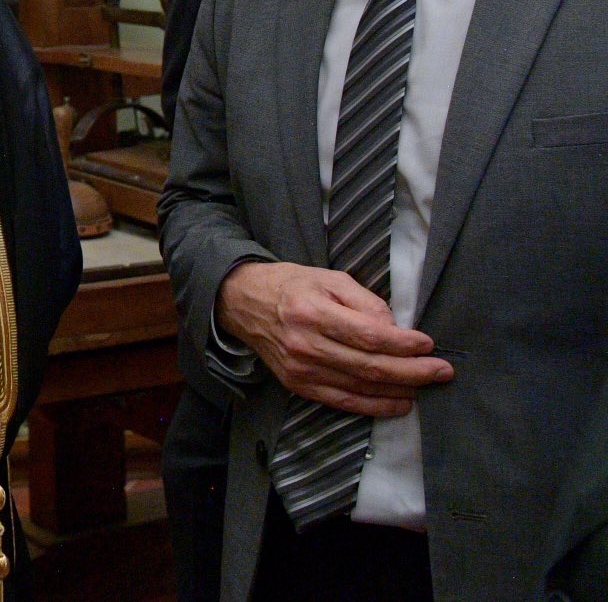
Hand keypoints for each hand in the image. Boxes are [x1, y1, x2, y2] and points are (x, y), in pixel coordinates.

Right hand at [216, 262, 452, 416]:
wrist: (242, 303)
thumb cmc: (291, 286)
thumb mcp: (329, 278)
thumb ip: (364, 301)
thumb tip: (394, 329)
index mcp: (312, 312)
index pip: (369, 336)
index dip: (403, 344)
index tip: (427, 344)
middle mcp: (305, 345)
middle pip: (370, 367)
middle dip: (412, 372)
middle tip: (442, 371)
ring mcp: (300, 370)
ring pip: (361, 388)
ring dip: (399, 391)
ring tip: (426, 387)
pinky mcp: (298, 386)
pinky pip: (343, 402)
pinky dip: (375, 406)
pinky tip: (398, 403)